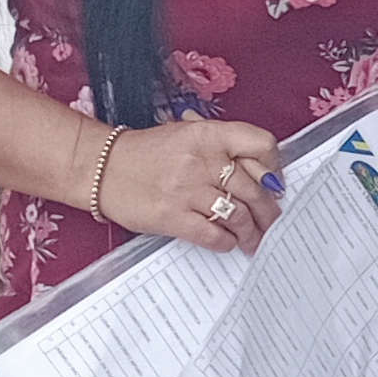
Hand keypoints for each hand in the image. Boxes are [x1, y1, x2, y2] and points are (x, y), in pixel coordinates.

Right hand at [98, 114, 283, 253]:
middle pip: (254, 189)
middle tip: (272, 223)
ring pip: (238, 215)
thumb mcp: (187, 134)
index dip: (274, 167)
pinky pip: (212, 234)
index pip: (261, 144)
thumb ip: (222, 147)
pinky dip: (226, 242)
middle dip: (269, 212)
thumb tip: (261, 172)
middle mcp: (202, 160)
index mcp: (208, 134)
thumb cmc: (148, 153)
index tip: (275, 183)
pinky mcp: (172, 217)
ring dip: (252, 233)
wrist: (102, 167)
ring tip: (254, 240)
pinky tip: (227, 242)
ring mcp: (187, 189)